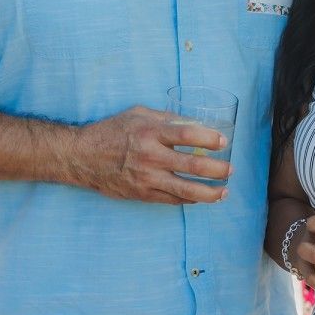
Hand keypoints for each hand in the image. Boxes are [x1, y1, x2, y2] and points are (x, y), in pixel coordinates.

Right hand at [74, 106, 232, 204]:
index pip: (187, 135)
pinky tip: (201, 198)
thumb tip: (192, 124)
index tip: (223, 142)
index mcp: (151, 132)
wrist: (83, 157)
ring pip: (185, 190)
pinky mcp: (142, 194)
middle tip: (231, 169)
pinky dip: (189, 200)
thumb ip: (165, 118)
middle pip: (192, 165)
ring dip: (209, 193)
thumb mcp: (138, 114)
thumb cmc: (112, 130)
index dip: (209, 139)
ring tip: (224, 192)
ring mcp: (147, 178)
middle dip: (217, 169)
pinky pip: (171, 200)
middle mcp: (151, 156)